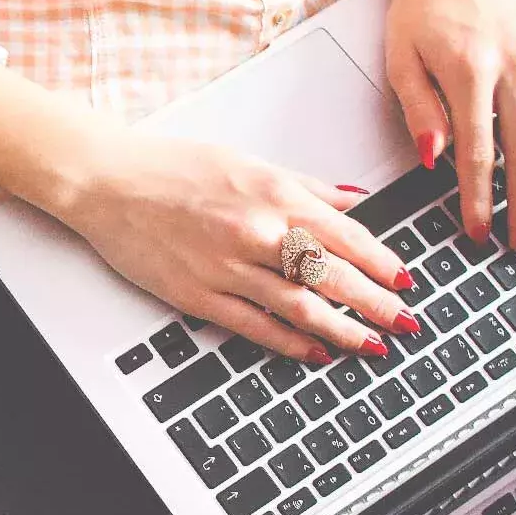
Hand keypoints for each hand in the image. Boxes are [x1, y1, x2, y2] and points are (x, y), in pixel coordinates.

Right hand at [52, 132, 417, 362]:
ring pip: (302, 307)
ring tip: (373, 346)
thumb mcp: (248, 163)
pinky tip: (316, 352)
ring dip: (344, 330)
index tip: (406, 282)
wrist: (109, 183)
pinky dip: (292, 342)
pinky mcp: (199, 296)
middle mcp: (257, 232)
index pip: (347, 236)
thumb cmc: (172, 168)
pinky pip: (257, 326)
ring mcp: (228, 268)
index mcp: (274, 195)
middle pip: (334, 276)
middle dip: (378, 304)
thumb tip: (353, 201)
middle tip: (406, 323)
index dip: (383, 264)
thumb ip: (305, 186)